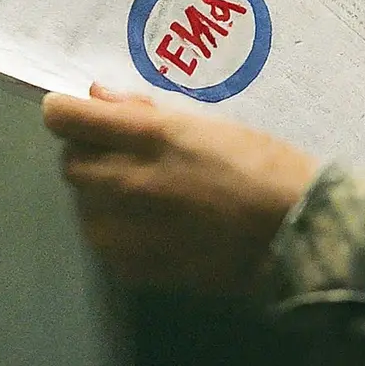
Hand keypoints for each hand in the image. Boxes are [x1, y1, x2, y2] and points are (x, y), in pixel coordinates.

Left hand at [42, 82, 320, 294]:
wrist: (296, 232)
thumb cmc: (266, 166)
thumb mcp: (214, 124)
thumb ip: (149, 112)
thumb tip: (98, 98)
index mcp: (153, 137)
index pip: (69, 119)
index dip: (68, 112)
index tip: (78, 112)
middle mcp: (128, 183)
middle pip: (71, 162)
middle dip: (90, 152)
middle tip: (126, 151)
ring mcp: (126, 231)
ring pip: (84, 205)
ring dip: (103, 192)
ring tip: (147, 192)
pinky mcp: (133, 268)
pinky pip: (105, 241)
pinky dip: (120, 228)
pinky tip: (157, 226)